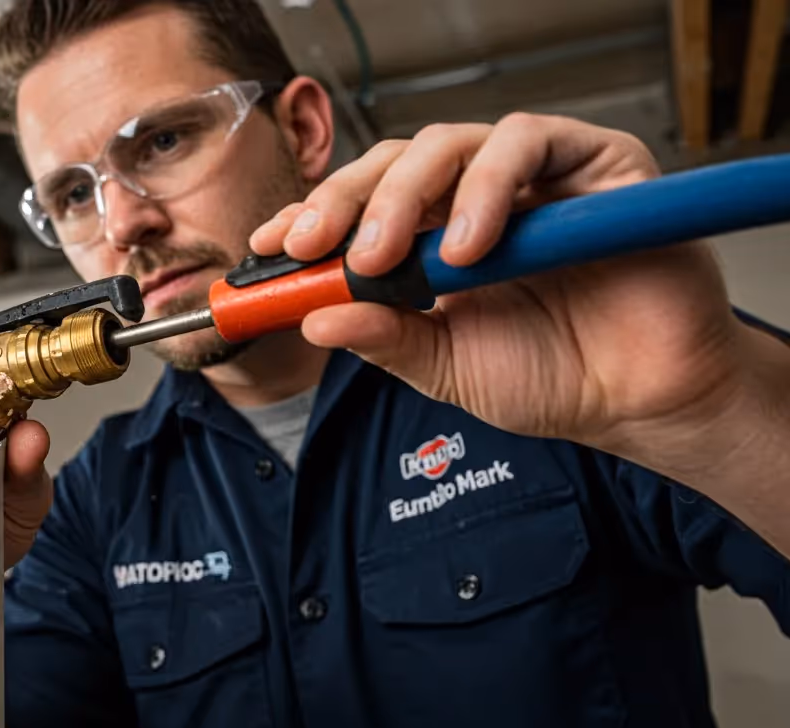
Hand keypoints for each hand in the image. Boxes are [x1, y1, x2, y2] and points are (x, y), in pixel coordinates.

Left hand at [249, 114, 754, 463]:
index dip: (314, 216)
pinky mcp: (597, 163)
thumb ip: (385, 338)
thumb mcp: (446, 366)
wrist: (640, 402)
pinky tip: (470, 245)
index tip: (271, 246)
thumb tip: (315, 316)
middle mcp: (479, 197)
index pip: (364, 204)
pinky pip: (532, 141)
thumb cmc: (552, 376)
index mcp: (435, 238)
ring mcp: (535, 177)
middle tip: (315, 248)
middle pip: (397, 164)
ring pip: (453, 144)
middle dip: (346, 203)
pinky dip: (489, 185)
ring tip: (389, 259)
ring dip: (407, 194)